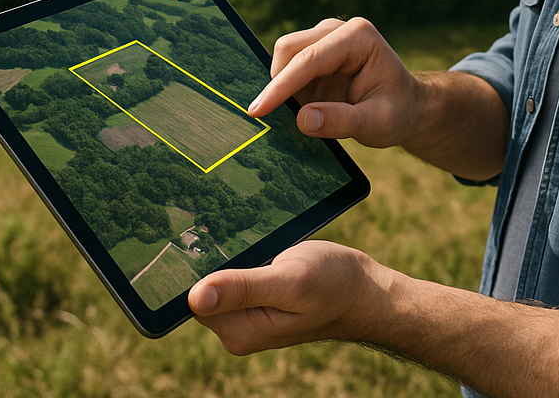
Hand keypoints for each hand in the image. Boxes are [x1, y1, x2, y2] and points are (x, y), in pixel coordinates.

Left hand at [188, 240, 381, 355]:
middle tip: (230, 228)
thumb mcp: (288, 280)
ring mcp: (249, 318)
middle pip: (204, 289)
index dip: (197, 266)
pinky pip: (237, 280)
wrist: (364, 291)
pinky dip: (242, 259)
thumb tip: (195, 298)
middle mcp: (238, 330)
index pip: (194, 298)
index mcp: (239, 330)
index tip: (204, 237)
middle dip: (212, 259)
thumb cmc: (333, 284)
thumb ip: (243, 289)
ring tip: (246, 234)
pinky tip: (256, 245)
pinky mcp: (259, 304)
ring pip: (220, 281)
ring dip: (228, 256)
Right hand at [247, 17, 420, 148]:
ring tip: (290, 117)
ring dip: (280, 86)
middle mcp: (339, 30)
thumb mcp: (377, 124)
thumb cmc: (397, 112)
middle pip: (289, 49)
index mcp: (358, 37)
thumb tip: (301, 119)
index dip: (280, 86)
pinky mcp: (316, 53)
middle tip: (269, 120)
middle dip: (276, 83)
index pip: (309, 59)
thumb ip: (341, 121)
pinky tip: (293, 109)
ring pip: (284, 56)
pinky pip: (288, 67)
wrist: (408, 107)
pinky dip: (284, 88)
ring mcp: (325, 39)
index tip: (258, 110)